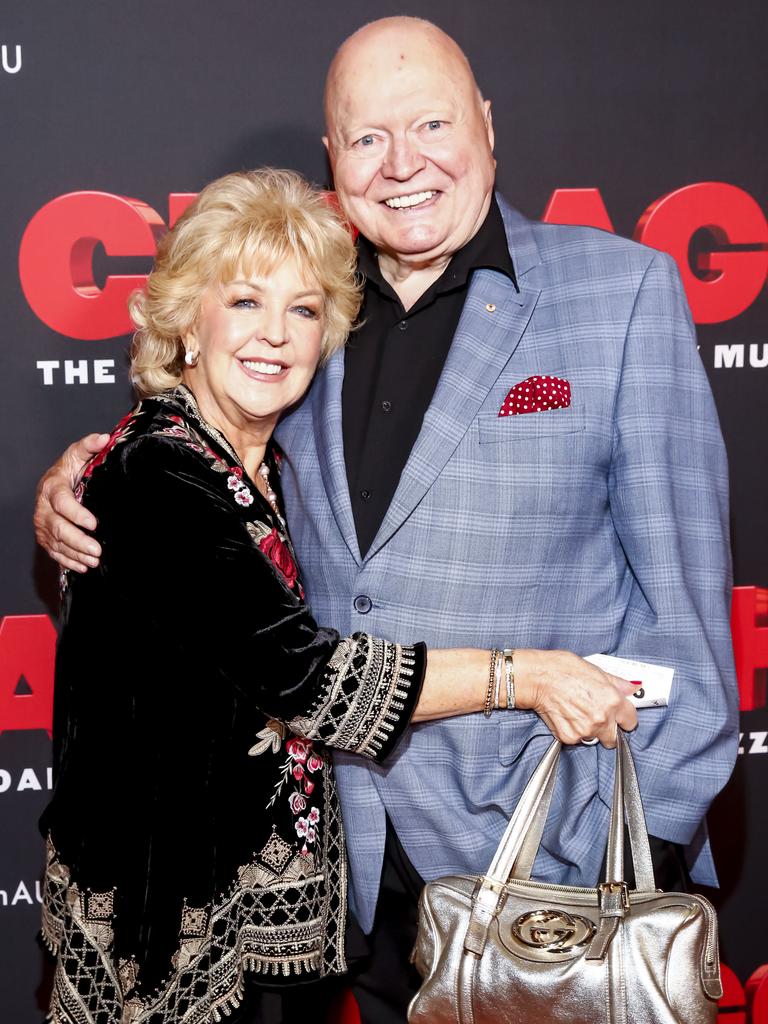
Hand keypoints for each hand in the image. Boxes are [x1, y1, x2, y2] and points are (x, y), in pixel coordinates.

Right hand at [33, 433, 110, 571]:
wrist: (53, 485)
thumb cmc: (69, 470)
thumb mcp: (78, 456)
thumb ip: (89, 446)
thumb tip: (104, 438)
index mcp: (52, 487)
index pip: (62, 502)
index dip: (77, 514)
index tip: (94, 523)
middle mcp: (44, 509)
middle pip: (58, 528)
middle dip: (78, 541)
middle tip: (97, 550)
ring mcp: (43, 525)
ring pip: (57, 543)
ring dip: (76, 554)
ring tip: (94, 560)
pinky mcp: (45, 538)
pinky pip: (54, 552)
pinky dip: (68, 561)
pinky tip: (83, 566)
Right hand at [514, 649, 637, 747]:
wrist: (536, 677)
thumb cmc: (562, 668)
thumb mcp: (595, 670)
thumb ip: (616, 683)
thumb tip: (632, 687)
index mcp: (612, 701)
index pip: (631, 721)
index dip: (625, 718)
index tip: (620, 717)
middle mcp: (602, 719)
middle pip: (614, 738)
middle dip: (608, 729)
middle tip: (595, 716)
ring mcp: (585, 730)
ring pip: (594, 739)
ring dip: (589, 731)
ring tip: (577, 713)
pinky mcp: (569, 737)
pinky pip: (577, 739)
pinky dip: (573, 731)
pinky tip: (566, 716)